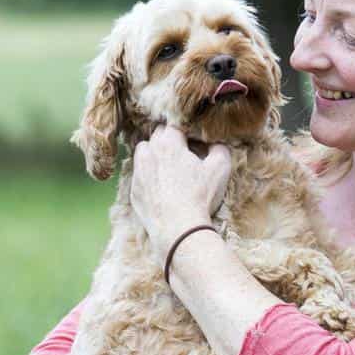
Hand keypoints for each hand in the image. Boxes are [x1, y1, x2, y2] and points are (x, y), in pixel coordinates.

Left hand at [130, 126, 231, 260]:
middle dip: (169, 140)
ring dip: (154, 154)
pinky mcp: (135, 191)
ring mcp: (138, 173)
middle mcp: (149, 154)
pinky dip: (149, 176)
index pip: (174, 126)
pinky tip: (162, 187)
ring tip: (169, 167)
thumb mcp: (220, 168)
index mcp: (168, 144)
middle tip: (183, 152)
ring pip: (143, 152)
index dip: (186, 131)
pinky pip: (139, 175)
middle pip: (156, 135)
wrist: (179, 229)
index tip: (194, 141)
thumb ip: (219, 148)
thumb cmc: (200, 196)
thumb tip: (216, 144)